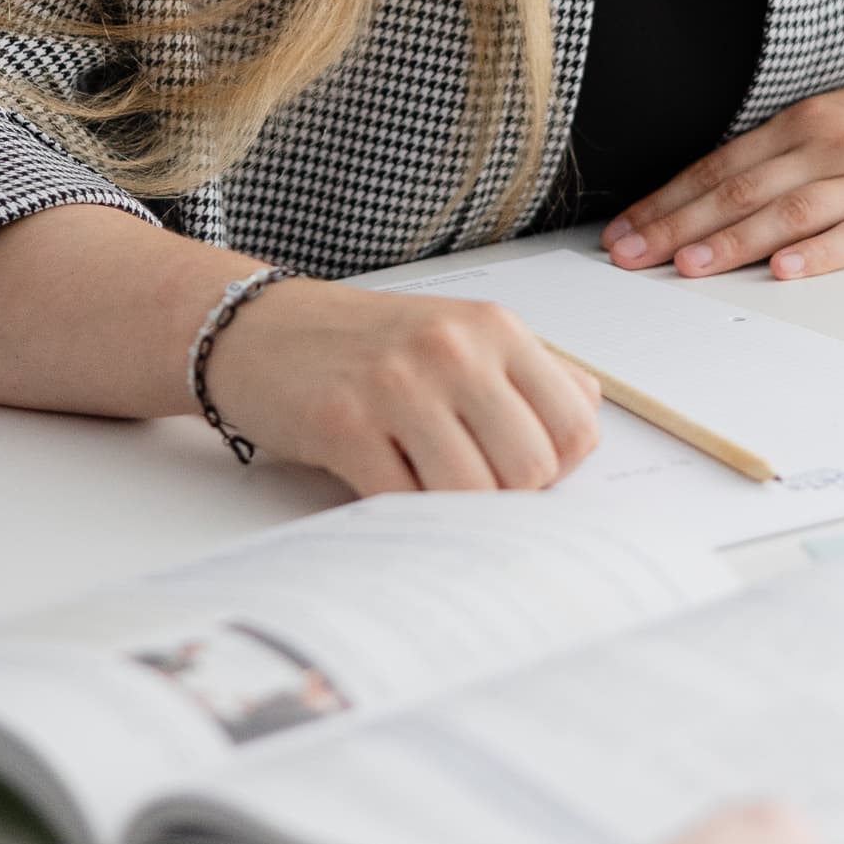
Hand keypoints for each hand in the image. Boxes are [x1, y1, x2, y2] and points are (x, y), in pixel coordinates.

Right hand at [200, 279, 603, 494]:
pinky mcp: (343, 423)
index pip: (576, 426)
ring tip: (425, 486)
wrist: (257, 329)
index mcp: (493, 329)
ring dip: (454, 511)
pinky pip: (404, 502)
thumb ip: (530, 375)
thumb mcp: (459, 336)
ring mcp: (397, 384)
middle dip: (506, 497)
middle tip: (467, 485)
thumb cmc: (366, 344)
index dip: (557, 469)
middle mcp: (453, 349)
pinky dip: (404, 514)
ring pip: (473, 493)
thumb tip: (586, 425)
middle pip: (531, 469)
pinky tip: (386, 487)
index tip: (518, 470)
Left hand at [602, 67, 843, 282]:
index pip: (720, 164)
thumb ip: (789, 151)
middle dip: (677, 224)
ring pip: (788, 213)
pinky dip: (819, 254)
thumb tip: (723, 191)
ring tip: (687, 265)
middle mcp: (831, 145)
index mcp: (807, 121)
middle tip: (628, 255)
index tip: (624, 228)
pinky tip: (785, 270)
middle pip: (740, 189)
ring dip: (732, 241)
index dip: (667, 198)